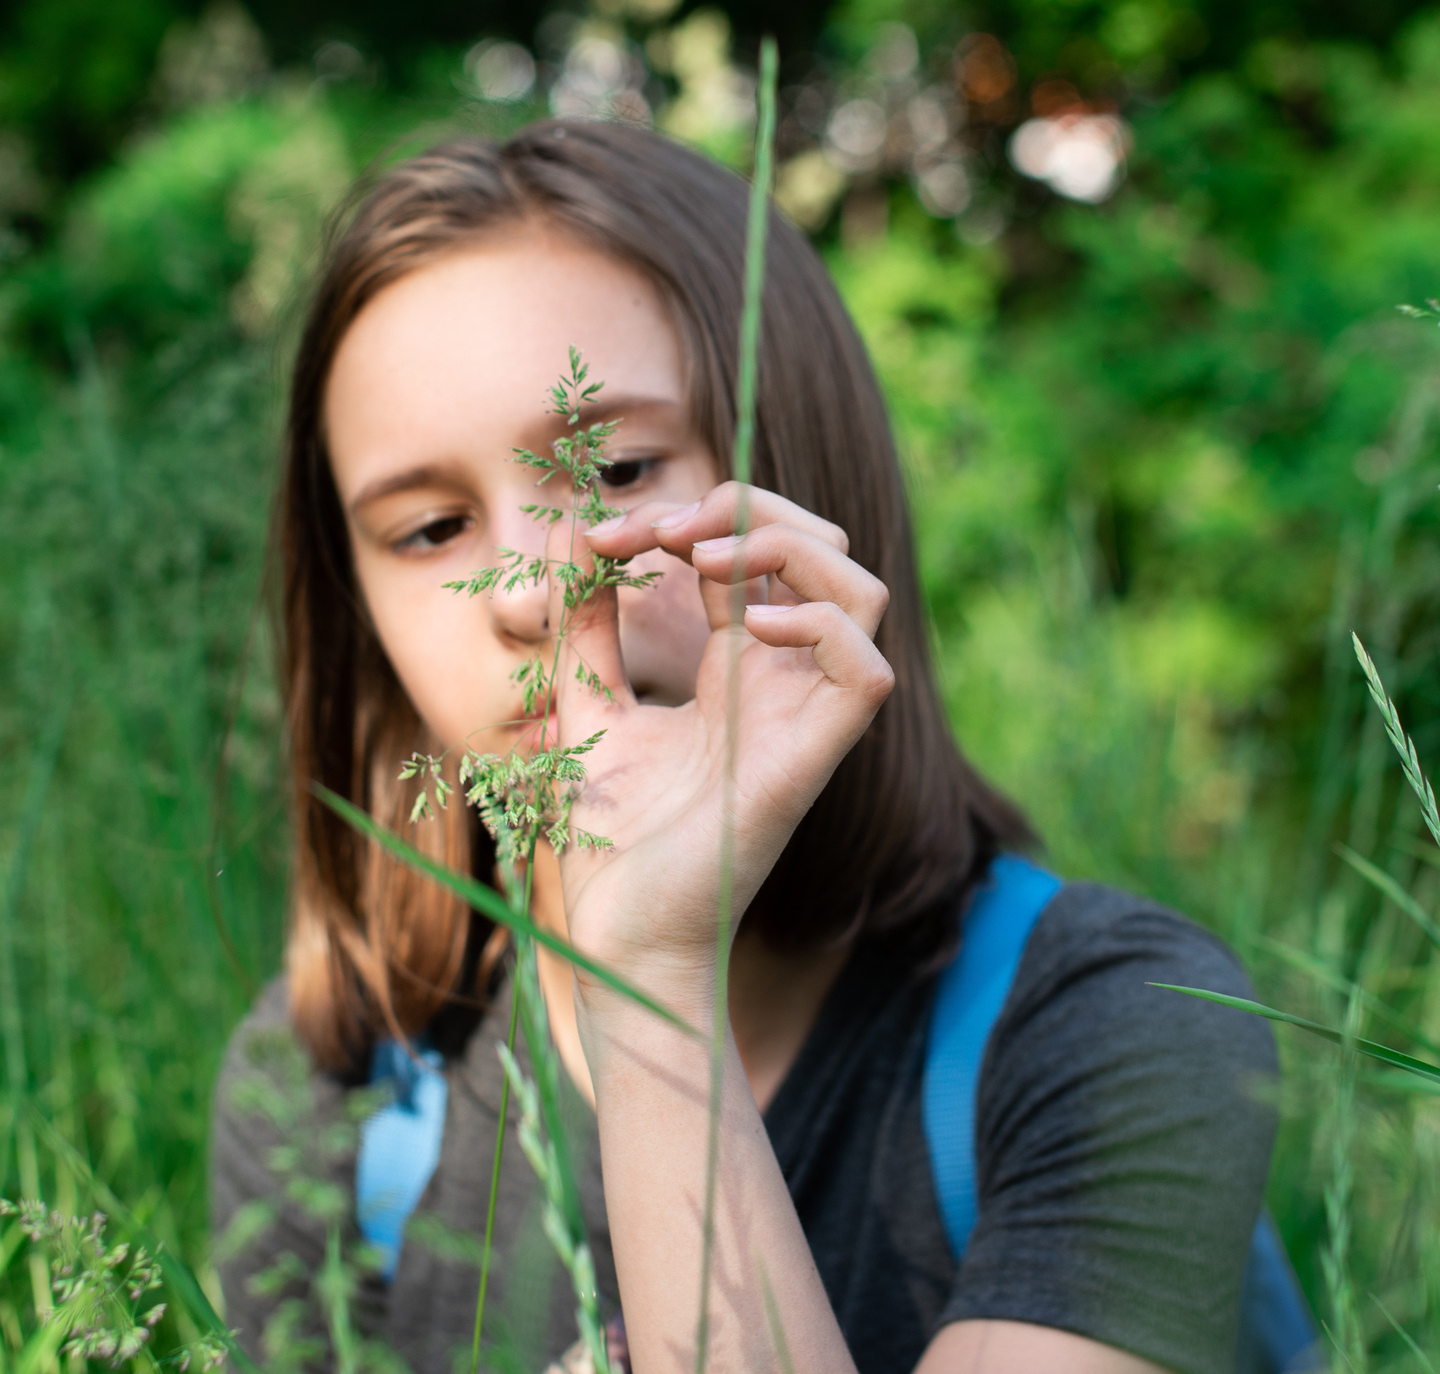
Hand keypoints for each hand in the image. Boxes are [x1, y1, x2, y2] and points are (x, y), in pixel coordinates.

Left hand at [549, 483, 893, 1021]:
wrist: (620, 935)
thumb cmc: (612, 845)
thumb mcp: (585, 708)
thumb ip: (585, 627)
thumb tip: (574, 537)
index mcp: (736, 668)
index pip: (758, 549)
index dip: (693, 515)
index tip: (605, 537)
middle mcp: (781, 684)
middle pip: (823, 547)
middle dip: (749, 505)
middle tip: (664, 528)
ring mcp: (804, 718)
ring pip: (862, 590)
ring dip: (790, 546)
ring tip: (708, 559)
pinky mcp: (813, 760)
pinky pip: (866, 668)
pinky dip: (819, 624)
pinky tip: (749, 626)